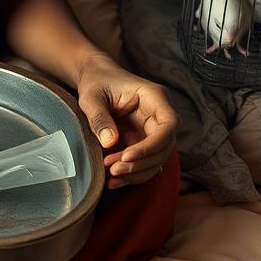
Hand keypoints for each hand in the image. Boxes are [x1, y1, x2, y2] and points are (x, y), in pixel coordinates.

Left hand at [75, 52, 177, 189]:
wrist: (94, 78)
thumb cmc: (95, 82)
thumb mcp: (91, 96)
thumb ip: (100, 118)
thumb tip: (111, 143)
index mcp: (154, 97)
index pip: (169, 124)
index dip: (152, 145)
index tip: (127, 156)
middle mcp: (159, 114)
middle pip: (164, 146)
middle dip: (140, 162)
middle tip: (112, 169)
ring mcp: (153, 130)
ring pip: (156, 159)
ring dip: (136, 172)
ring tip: (110, 177)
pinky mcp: (143, 141)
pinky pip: (145, 163)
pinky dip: (132, 174)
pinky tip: (113, 181)